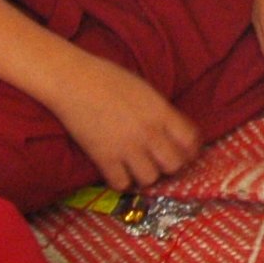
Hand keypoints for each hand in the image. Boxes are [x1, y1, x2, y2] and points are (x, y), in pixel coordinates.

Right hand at [50, 50, 201, 190]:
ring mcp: (127, 147)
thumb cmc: (108, 78)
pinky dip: (122, 180)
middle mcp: (149, 132)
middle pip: (174, 165)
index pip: (190, 141)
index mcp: (161, 111)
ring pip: (150, 178)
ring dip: (146, 174)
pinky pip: (122, 184)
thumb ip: (161, 111)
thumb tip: (173, 131)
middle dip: (170, 165)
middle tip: (160, 161)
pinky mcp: (104, 158)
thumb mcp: (145, 90)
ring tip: (138, 166)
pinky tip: (118, 170)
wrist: (73, 81)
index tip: (185, 152)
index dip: (190, 149)